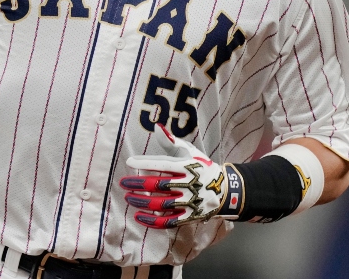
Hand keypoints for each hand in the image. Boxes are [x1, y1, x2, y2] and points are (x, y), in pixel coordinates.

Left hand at [120, 125, 234, 227]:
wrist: (225, 191)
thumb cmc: (202, 168)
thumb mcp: (190, 152)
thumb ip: (171, 141)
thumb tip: (156, 127)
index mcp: (188, 166)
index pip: (163, 164)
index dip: (145, 163)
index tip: (129, 162)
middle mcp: (189, 184)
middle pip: (159, 185)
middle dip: (138, 184)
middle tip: (123, 183)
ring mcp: (189, 202)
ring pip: (161, 204)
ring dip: (142, 202)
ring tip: (128, 197)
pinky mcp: (189, 217)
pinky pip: (168, 222)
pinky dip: (152, 221)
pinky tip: (138, 216)